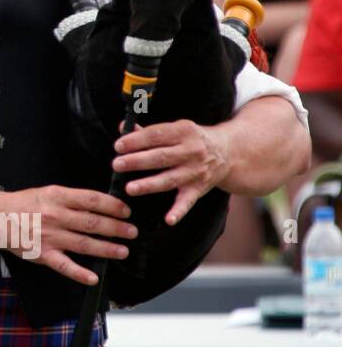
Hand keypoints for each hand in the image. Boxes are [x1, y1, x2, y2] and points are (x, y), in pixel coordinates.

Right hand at [5, 185, 137, 285]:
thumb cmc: (23, 205)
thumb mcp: (48, 192)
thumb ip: (72, 199)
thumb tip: (99, 205)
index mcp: (57, 197)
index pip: (92, 200)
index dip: (113, 206)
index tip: (126, 211)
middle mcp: (55, 216)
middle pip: (92, 223)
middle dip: (116, 228)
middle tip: (131, 232)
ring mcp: (50, 236)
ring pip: (84, 243)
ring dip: (106, 248)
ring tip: (122, 250)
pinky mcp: (43, 254)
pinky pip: (64, 265)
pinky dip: (80, 273)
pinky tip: (93, 277)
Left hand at [111, 119, 231, 226]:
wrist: (228, 153)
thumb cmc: (191, 139)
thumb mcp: (175, 129)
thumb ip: (148, 131)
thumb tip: (123, 126)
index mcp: (183, 131)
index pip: (156, 135)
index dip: (136, 140)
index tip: (118, 146)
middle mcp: (192, 151)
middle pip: (161, 157)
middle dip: (137, 161)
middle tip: (117, 165)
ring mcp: (196, 172)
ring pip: (170, 179)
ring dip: (149, 185)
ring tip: (129, 188)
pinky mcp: (199, 189)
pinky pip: (188, 201)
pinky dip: (179, 211)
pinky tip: (168, 220)